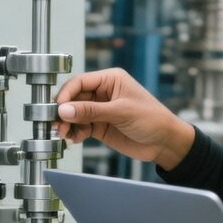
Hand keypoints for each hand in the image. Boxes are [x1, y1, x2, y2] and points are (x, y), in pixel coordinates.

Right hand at [55, 68, 196, 168]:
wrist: (165, 143)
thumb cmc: (152, 119)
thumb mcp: (121, 112)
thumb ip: (91, 111)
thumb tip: (64, 110)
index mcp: (110, 80)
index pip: (80, 82)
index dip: (66, 94)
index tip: (57, 107)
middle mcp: (103, 93)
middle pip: (74, 98)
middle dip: (64, 111)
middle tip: (57, 124)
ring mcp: (101, 110)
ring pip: (74, 114)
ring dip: (67, 124)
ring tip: (63, 134)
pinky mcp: (100, 126)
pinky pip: (81, 127)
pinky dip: (74, 133)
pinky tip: (74, 139)